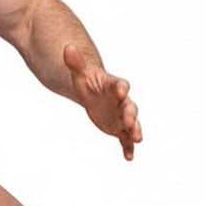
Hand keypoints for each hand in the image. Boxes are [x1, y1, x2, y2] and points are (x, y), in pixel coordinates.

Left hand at [62, 43, 142, 160]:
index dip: (120, 88)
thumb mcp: (79, 74)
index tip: (121, 90)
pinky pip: (125, 139)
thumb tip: (67, 47)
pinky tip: (129, 158)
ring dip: (135, 131)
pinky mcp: (119, 128)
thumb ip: (75, 62)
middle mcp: (122, 101)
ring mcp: (122, 116)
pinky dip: (128, 147)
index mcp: (113, 86)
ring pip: (132, 124)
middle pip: (130, 107)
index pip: (120, 85)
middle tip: (130, 122)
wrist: (93, 95)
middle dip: (130, 114)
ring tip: (138, 139)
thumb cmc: (87, 83)